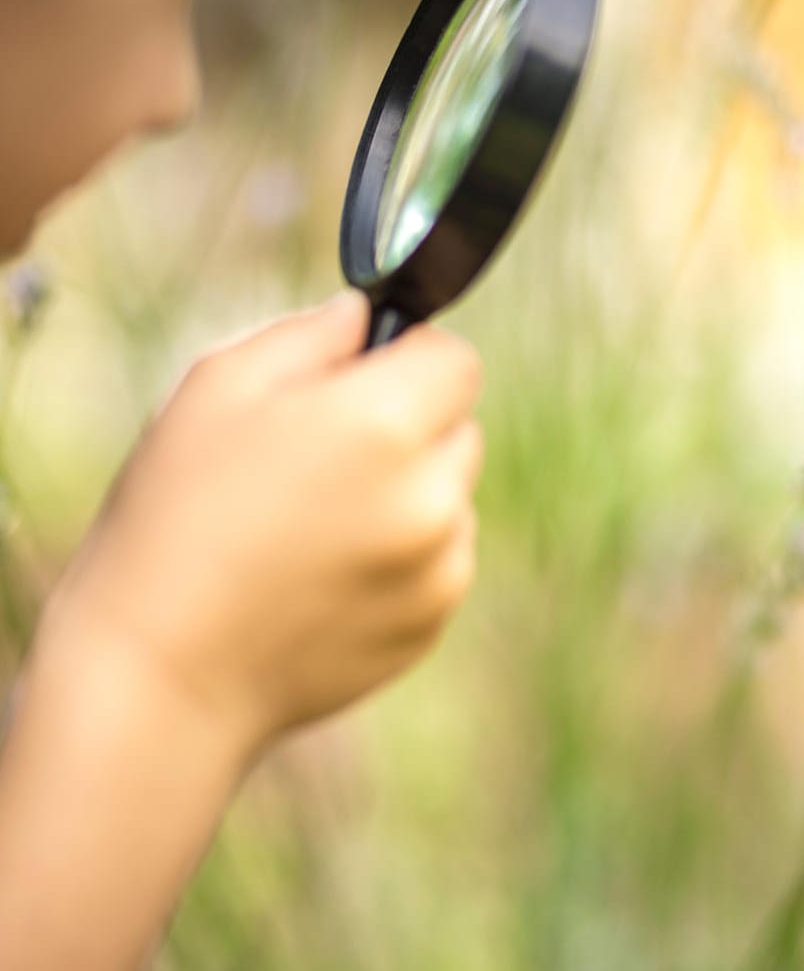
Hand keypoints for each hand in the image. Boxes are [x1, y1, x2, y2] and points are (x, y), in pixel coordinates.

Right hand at [38, 291, 483, 756]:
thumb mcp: (217, 389)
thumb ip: (310, 335)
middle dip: (408, 426)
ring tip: (311, 524)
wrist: (160, 672)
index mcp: (384, 423)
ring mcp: (440, 565)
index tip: (362, 376)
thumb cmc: (173, 518)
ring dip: (408, 494)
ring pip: (452, 497)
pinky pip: (440, 560)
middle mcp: (431, 495)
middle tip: (320, 455)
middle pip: (460, 426)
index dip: (408, 358)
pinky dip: (401, 557)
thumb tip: (366, 316)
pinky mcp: (433, 620)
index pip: (456, 359)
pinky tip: (322, 575)